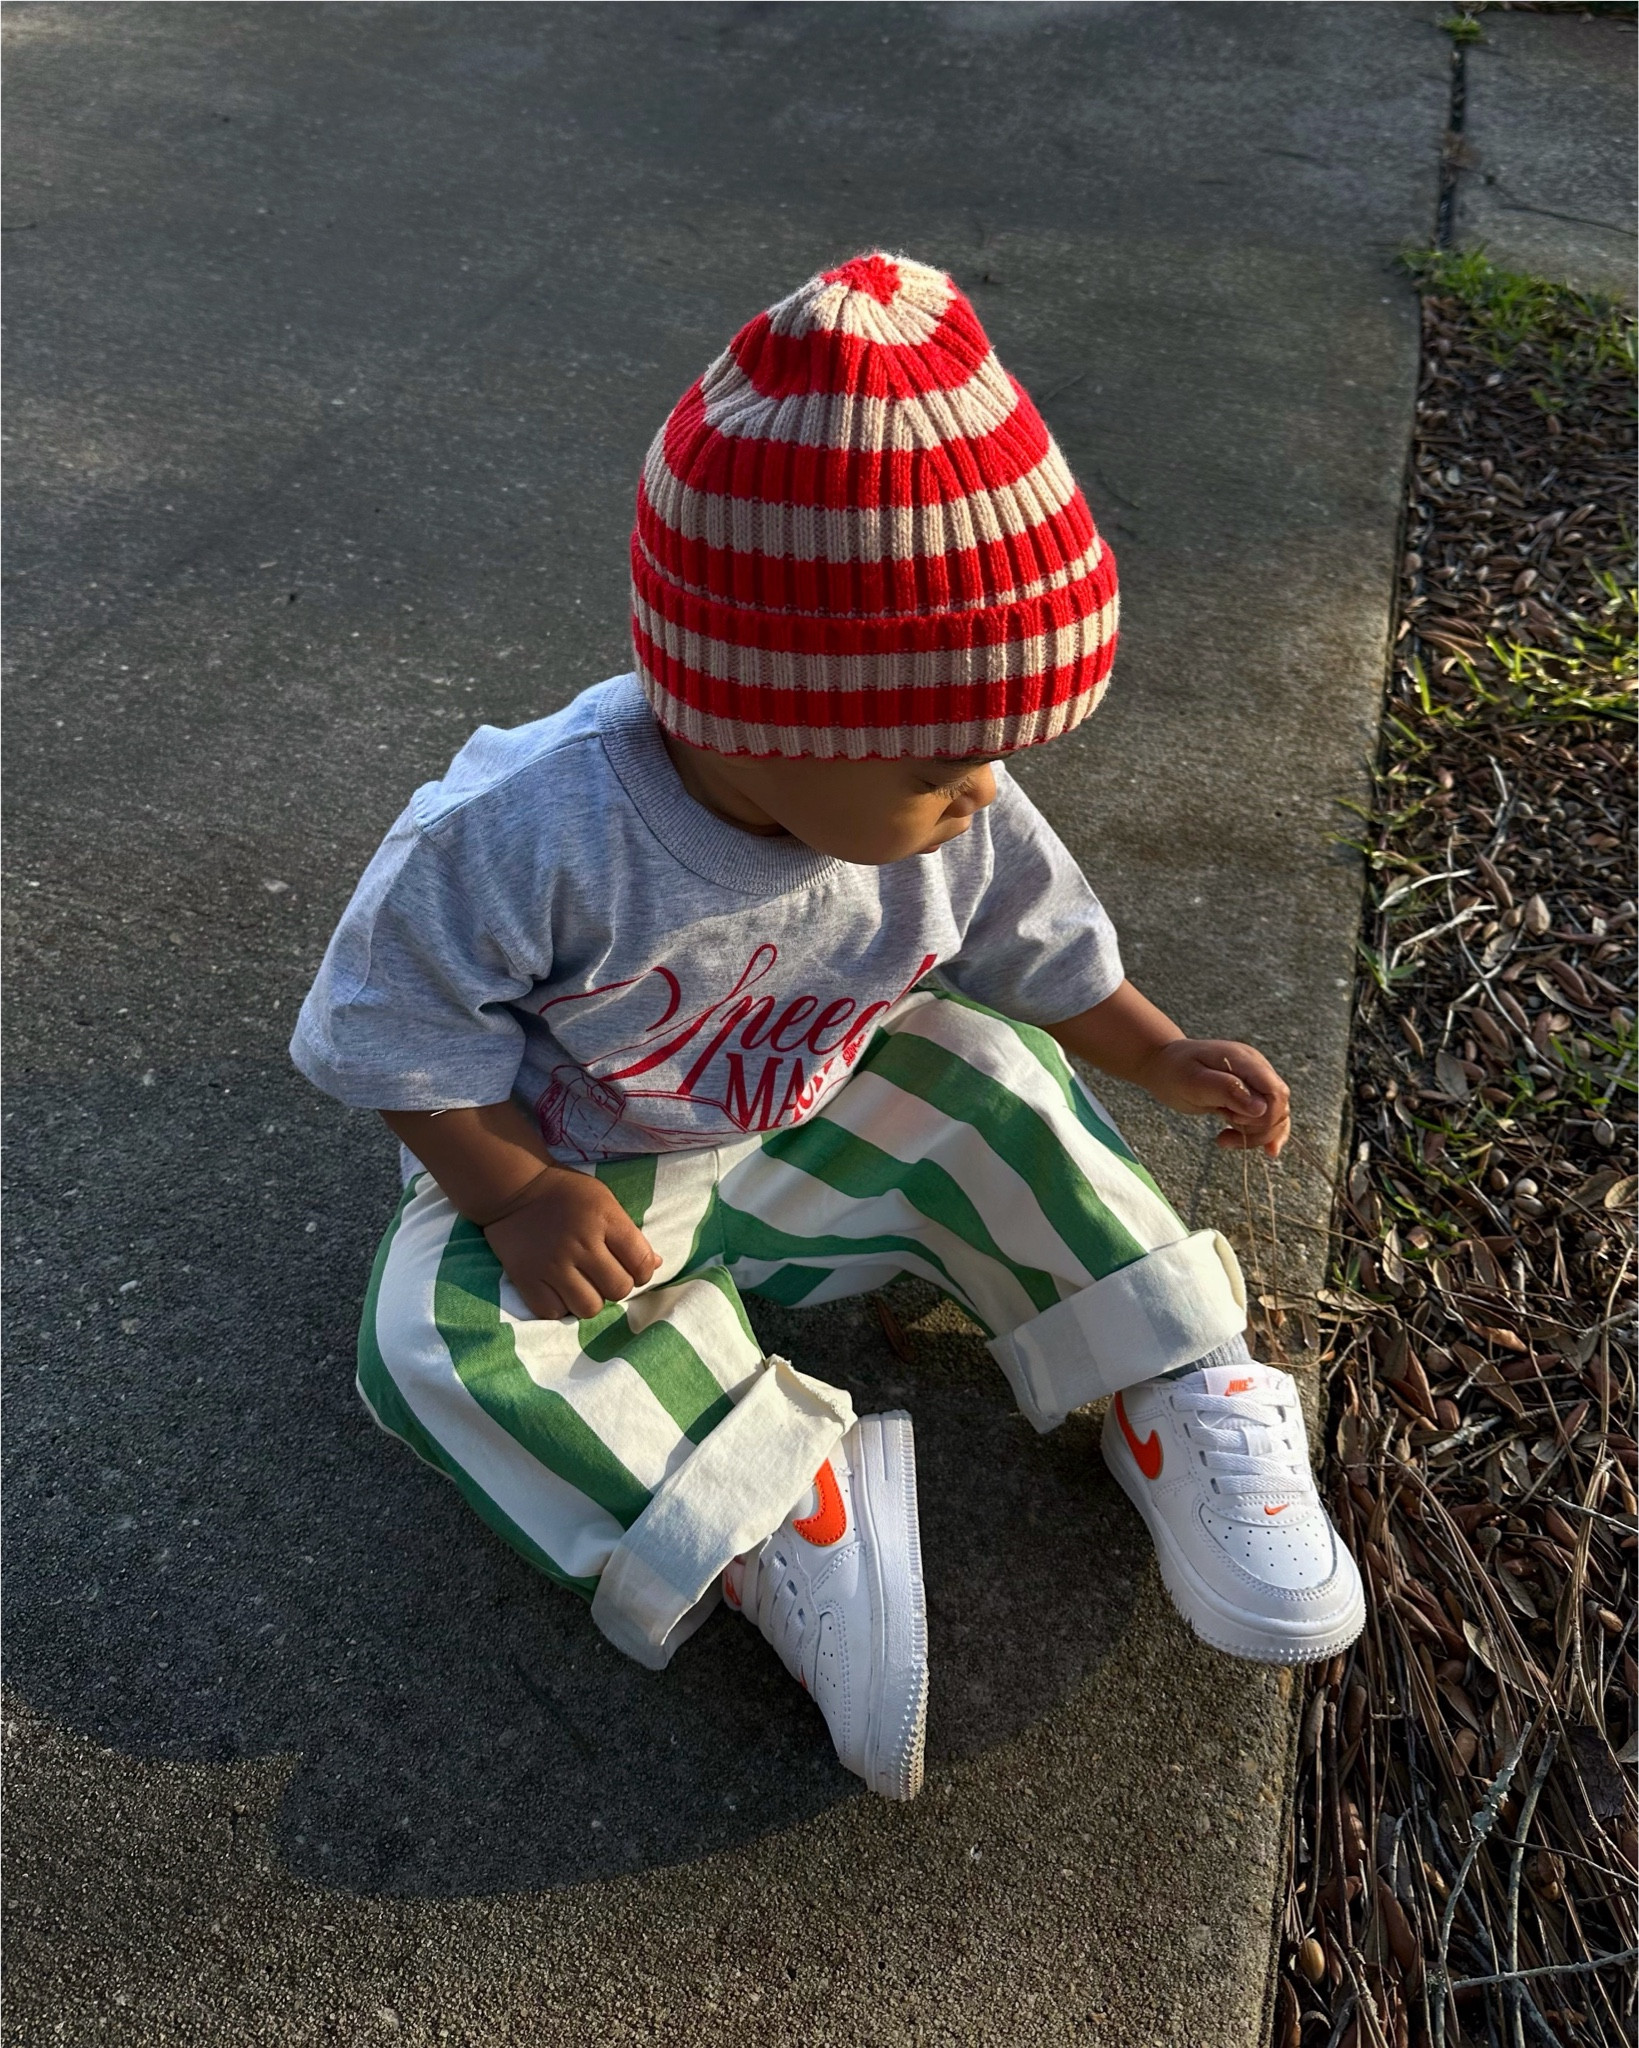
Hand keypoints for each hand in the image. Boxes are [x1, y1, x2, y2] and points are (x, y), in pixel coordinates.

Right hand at [481, 1168, 660, 1319]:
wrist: (514, 1189)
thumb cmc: (566, 1194)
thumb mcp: (605, 1201)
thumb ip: (630, 1234)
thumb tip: (655, 1266)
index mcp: (604, 1219)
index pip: (641, 1263)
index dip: (643, 1272)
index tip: (633, 1269)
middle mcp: (580, 1243)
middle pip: (618, 1289)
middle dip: (617, 1286)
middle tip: (604, 1276)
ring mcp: (552, 1264)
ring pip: (589, 1307)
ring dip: (590, 1300)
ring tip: (583, 1285)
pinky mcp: (527, 1279)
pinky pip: (554, 1313)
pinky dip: (561, 1306)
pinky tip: (560, 1290)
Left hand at [1133, 1038, 1291, 1157]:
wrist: (1164, 1064)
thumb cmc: (1174, 1071)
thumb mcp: (1192, 1082)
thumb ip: (1226, 1090)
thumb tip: (1260, 1108)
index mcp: (1245, 1061)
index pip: (1276, 1092)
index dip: (1264, 1116)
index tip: (1233, 1121)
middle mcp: (1257, 1070)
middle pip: (1279, 1107)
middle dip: (1258, 1129)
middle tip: (1223, 1137)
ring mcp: (1255, 1082)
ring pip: (1275, 1116)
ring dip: (1255, 1135)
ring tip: (1223, 1140)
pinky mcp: (1250, 1095)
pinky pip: (1267, 1118)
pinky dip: (1262, 1134)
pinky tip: (1262, 1150)